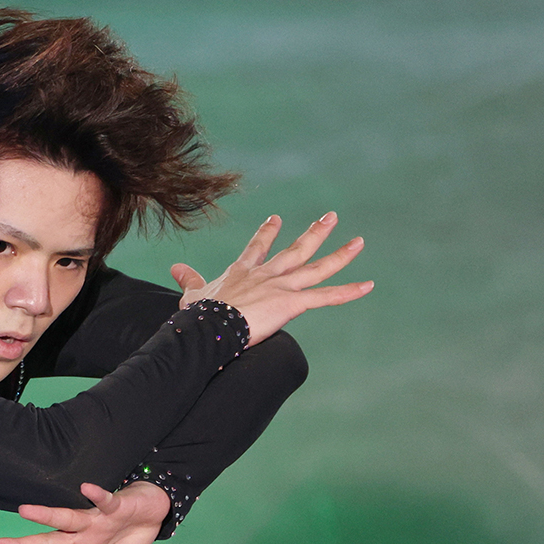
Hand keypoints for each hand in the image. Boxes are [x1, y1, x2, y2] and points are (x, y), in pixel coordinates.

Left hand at [0, 482, 169, 543]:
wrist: (150, 512)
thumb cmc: (125, 540)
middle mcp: (79, 536)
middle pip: (47, 543)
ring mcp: (95, 520)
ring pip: (67, 518)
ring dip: (47, 515)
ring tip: (23, 511)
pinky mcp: (115, 507)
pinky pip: (105, 502)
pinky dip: (97, 496)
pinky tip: (86, 488)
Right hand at [171, 212, 371, 345]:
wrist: (209, 326)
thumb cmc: (199, 314)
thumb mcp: (192, 294)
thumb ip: (188, 279)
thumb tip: (175, 267)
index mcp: (243, 272)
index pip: (258, 248)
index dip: (268, 233)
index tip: (276, 219)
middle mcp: (267, 274)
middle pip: (296, 250)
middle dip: (314, 233)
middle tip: (329, 217)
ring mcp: (281, 286)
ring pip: (317, 268)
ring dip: (340, 254)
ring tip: (359, 242)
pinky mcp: (291, 302)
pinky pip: (326, 296)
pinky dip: (348, 291)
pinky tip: (369, 285)